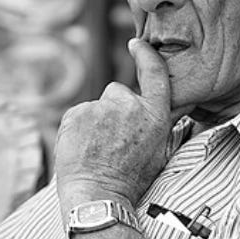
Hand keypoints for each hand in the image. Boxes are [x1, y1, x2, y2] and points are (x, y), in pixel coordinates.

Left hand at [55, 38, 186, 212]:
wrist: (98, 194)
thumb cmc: (129, 181)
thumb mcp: (159, 151)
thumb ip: (159, 123)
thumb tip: (162, 109)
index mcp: (155, 115)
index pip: (154, 73)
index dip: (145, 55)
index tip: (137, 44)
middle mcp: (130, 105)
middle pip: (118, 93)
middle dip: (113, 110)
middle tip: (111, 142)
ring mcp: (102, 107)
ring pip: (96, 107)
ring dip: (94, 122)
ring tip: (95, 150)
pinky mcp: (77, 112)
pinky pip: (77, 115)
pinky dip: (77, 128)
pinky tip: (81, 149)